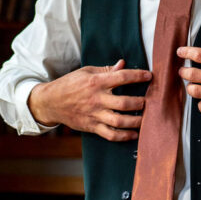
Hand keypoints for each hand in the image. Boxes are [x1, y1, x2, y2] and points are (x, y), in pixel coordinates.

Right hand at [27, 59, 150, 140]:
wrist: (50, 102)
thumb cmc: (69, 84)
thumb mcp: (86, 72)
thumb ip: (106, 70)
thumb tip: (123, 64)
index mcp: (96, 82)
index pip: (122, 77)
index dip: (138, 76)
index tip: (150, 76)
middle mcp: (97, 99)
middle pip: (124, 103)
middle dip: (140, 103)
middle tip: (149, 101)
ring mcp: (94, 115)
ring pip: (119, 122)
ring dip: (136, 121)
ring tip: (145, 118)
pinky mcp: (92, 127)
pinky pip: (110, 135)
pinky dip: (124, 136)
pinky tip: (134, 134)